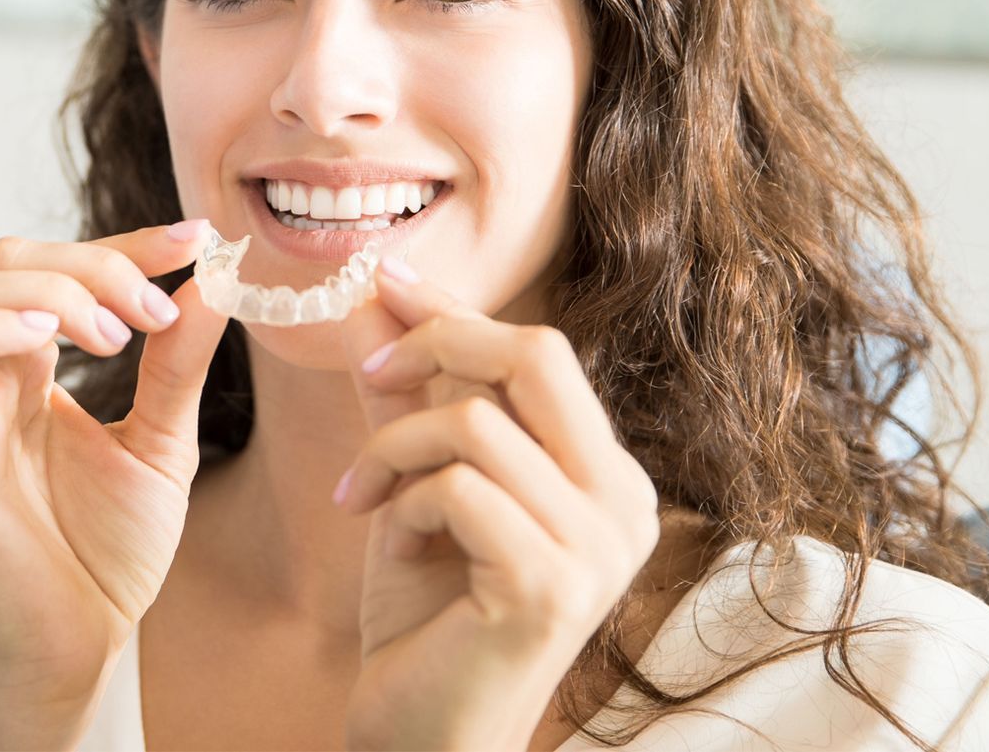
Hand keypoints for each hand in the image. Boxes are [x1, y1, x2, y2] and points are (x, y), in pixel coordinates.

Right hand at [0, 220, 230, 701]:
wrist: (78, 645)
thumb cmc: (107, 554)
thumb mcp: (161, 443)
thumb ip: (176, 364)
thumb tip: (212, 281)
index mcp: (33, 368)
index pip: (62, 269)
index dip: (124, 243)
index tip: (194, 240)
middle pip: (7, 259)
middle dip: (91, 262)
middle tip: (154, 309)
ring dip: (50, 291)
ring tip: (115, 337)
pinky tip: (51, 344)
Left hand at [334, 259, 662, 750]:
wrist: (422, 733)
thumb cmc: (427, 616)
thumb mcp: (416, 483)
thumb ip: (407, 396)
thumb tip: (376, 295)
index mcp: (607, 476)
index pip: (541, 353)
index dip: (456, 311)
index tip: (384, 280)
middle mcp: (625, 504)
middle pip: (536, 354)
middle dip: (436, 343)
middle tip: (368, 375)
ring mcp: (598, 548)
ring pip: (475, 422)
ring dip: (393, 450)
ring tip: (362, 496)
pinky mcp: (550, 585)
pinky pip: (458, 488)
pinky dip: (403, 503)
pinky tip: (392, 543)